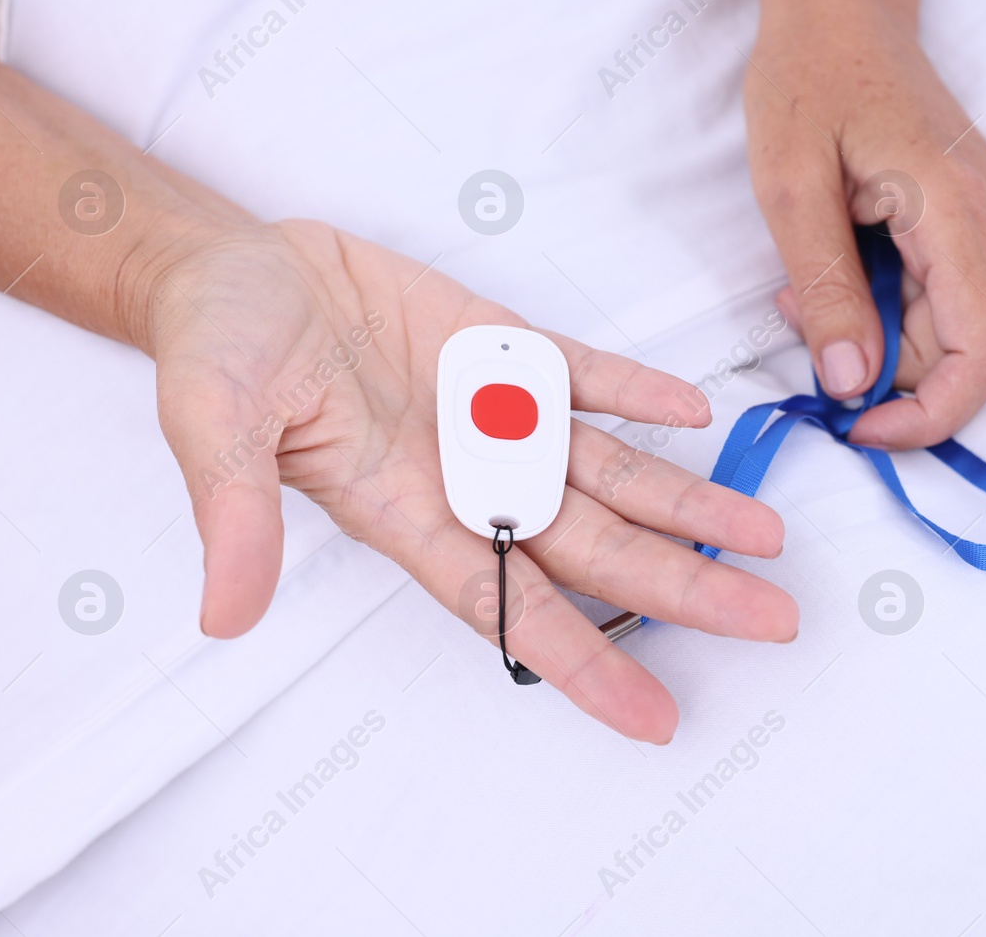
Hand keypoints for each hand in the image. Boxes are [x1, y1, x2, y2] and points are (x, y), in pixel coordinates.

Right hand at [147, 219, 796, 742]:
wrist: (238, 270)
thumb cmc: (217, 350)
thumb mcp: (212, 427)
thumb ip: (235, 514)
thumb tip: (226, 617)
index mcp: (405, 513)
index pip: (509, 607)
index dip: (585, 663)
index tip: (657, 717)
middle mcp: (468, 478)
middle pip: (595, 551)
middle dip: (684, 588)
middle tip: (773, 622)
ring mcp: (495, 415)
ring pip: (612, 473)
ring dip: (690, 501)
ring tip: (768, 533)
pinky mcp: (505, 349)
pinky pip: (588, 379)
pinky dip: (640, 394)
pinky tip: (698, 412)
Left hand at [744, 5, 985, 449]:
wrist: (842, 11)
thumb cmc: (810, 80)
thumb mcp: (791, 188)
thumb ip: (827, 290)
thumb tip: (852, 385)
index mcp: (958, 213)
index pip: (983, 355)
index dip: (928, 415)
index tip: (856, 425)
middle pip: (959, 353)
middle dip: (877, 367)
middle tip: (798, 318)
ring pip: (946, 331)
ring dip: (873, 335)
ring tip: (806, 282)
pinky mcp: (974, 223)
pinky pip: (940, 299)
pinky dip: (883, 307)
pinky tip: (837, 262)